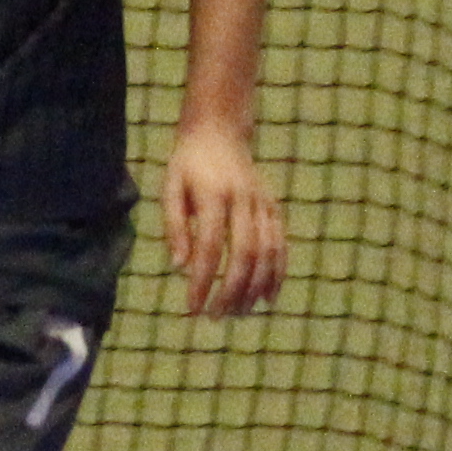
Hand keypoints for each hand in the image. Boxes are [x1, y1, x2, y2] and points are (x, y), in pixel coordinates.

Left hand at [164, 124, 283, 316]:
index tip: (191, 308)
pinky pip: (281, 245)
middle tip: (215, 317)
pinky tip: (268, 298)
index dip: (202, 281)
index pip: (209, 247)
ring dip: (256, 287)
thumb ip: (175, 227)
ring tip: (239, 314)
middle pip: (244, 254)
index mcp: (214, 196)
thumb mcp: (170, 189)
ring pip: (268, 252)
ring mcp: (264, 204)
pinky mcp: (275, 208)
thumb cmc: (187, 165)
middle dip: (231, 290)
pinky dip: (277, 274)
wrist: (220, 133)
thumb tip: (180, 267)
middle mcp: (244, 201)